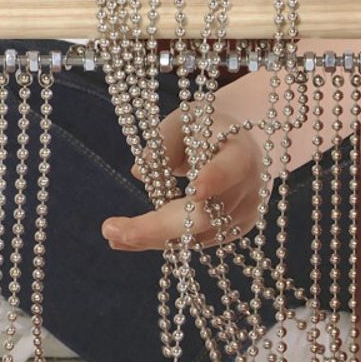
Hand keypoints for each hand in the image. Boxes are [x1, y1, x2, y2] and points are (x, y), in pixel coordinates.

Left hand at [101, 105, 269, 252]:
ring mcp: (243, 216)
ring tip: (112, 234)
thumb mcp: (185, 119)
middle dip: (157, 227)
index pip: (232, 168)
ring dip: (151, 238)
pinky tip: (126, 239)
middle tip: (112, 229)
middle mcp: (248, 190)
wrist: (240, 144)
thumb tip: (139, 171)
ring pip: (194, 237)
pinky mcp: (232, 232)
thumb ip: (166, 141)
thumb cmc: (206, 126)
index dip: (215, 178)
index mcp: (241, 153)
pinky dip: (160, 241)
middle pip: (204, 216)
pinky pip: (193, 242)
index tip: (195, 189)